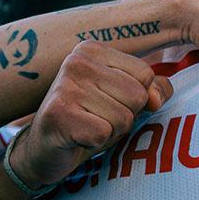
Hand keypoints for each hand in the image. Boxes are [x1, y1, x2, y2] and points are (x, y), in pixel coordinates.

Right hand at [10, 41, 173, 188]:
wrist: (43, 149)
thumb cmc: (88, 120)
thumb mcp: (123, 99)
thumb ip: (152, 90)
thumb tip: (156, 97)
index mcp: (94, 50)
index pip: (145, 74)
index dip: (135, 98)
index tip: (108, 102)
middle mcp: (77, 61)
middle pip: (137, 95)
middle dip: (124, 116)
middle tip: (97, 119)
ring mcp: (65, 86)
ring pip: (123, 117)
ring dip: (110, 131)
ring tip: (87, 127)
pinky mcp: (58, 114)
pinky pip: (103, 133)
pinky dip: (95, 142)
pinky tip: (77, 137)